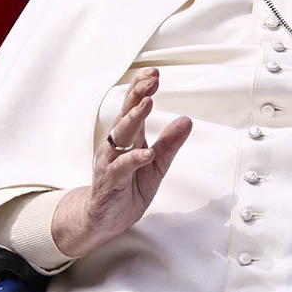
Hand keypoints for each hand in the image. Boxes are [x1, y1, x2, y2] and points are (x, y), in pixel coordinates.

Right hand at [52, 69, 191, 257]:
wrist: (105, 219)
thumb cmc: (128, 187)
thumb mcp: (157, 164)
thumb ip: (170, 143)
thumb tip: (186, 120)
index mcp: (128, 137)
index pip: (133, 106)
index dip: (142, 88)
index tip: (154, 72)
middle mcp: (116, 144)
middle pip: (125, 114)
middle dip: (138, 95)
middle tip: (151, 80)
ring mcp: (110, 161)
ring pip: (120, 135)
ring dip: (133, 118)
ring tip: (147, 104)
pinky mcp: (109, 181)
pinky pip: (121, 167)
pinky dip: (134, 159)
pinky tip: (146, 153)